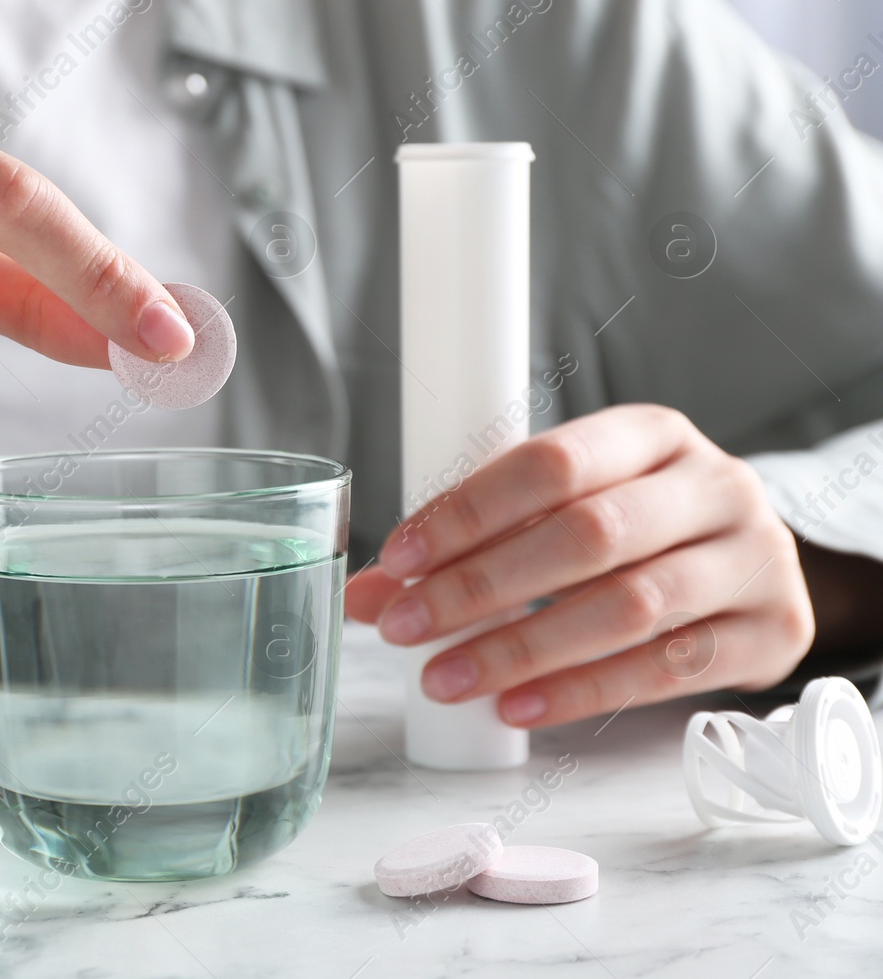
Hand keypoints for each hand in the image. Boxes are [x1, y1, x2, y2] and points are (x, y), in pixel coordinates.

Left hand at [343, 404, 814, 728]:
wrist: (753, 572)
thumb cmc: (637, 533)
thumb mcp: (562, 513)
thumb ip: (473, 544)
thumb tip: (367, 595)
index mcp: (652, 434)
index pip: (551, 462)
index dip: (469, 511)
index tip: (397, 559)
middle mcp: (714, 486)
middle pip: (589, 535)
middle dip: (481, 586)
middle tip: (403, 627)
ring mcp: (755, 559)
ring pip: (629, 607)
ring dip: (522, 649)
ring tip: (445, 678)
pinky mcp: (773, 632)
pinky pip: (668, 671)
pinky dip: (581, 692)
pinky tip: (515, 707)